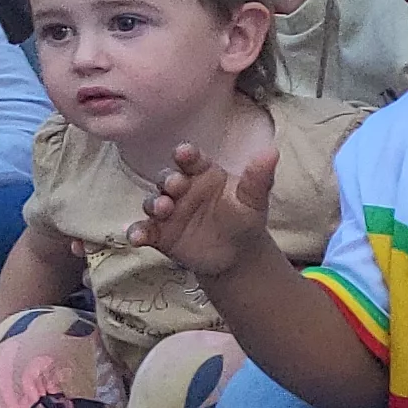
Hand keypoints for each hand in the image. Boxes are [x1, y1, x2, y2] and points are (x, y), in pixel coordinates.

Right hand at [130, 143, 281, 277]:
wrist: (236, 257)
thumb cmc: (244, 220)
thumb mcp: (253, 200)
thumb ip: (258, 178)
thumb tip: (271, 151)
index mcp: (203, 174)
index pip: (191, 160)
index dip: (185, 155)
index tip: (183, 153)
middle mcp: (181, 189)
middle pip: (167, 178)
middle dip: (167, 180)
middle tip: (173, 185)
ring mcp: (167, 211)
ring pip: (153, 202)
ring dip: (153, 204)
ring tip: (162, 209)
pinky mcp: (158, 234)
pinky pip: (143, 230)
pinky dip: (136, 233)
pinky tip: (135, 237)